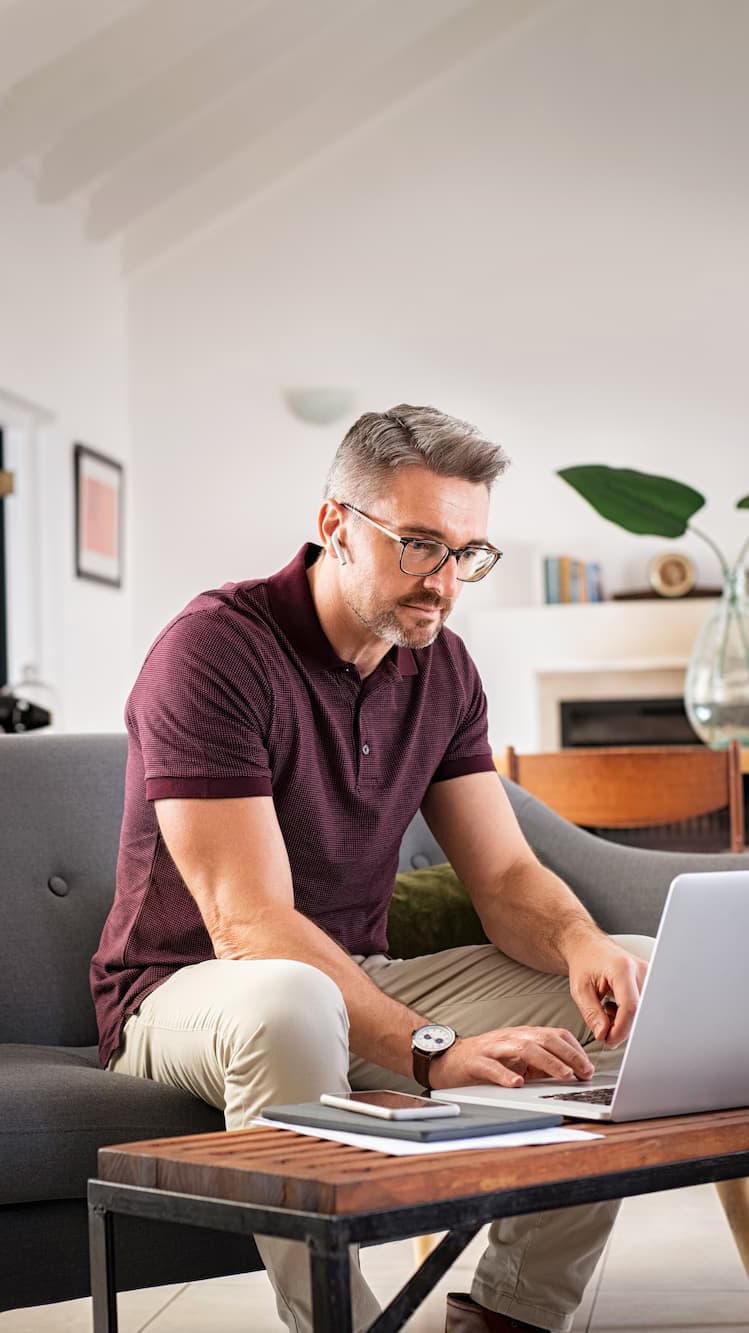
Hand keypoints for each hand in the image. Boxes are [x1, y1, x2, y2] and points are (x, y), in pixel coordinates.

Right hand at [428, 1026, 594, 1089]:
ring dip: (547, 1062)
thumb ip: (539, 1064)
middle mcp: (510, 1038)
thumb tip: (570, 1074)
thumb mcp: (517, 1060)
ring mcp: (493, 1048)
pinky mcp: (475, 1061)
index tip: (588, 1067)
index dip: (574, 1050)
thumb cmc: (485, 1060)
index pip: (554, 1035)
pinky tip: (517, 1084)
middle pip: (544, 1039)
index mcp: (523, 1036)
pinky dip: (505, 1075)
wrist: (447, 1058)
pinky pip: (492, 1066)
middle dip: (568, 1055)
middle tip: (584, 1072)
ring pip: (524, 1049)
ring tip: (563, 1075)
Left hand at [566, 934, 647, 1047]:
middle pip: (640, 1012)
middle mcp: (641, 970)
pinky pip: (645, 1007)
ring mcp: (649, 975)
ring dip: (626, 1020)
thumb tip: (604, 1035)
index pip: (631, 1007)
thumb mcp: (580, 989)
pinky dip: (630, 1014)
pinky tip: (617, 1006)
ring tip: (608, 1010)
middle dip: (622, 1027)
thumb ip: (592, 1014)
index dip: (621, 1029)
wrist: (589, 946)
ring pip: (644, 1012)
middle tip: (604, 1026)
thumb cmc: (584, 962)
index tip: (608, 1040)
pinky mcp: (651, 981)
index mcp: (623, 969)